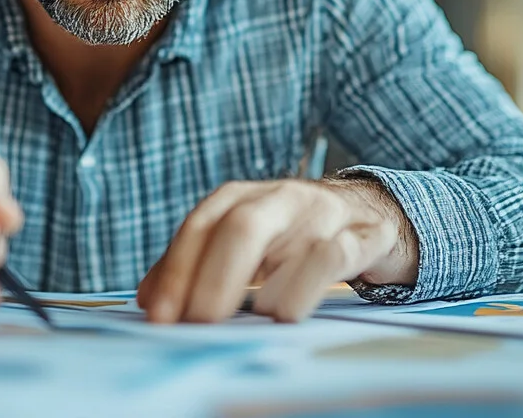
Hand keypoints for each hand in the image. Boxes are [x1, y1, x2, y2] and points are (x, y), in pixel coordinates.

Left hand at [136, 178, 416, 323]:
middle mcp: (282, 198)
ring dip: (267, 290)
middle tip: (197, 324)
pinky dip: (308, 289)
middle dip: (212, 278)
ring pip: (291, 240)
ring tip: (251, 320)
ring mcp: (326, 215)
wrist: (375, 214)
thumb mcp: (243, 244)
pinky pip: (337, 257)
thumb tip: (147, 299)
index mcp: (244, 198)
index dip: (176, 269)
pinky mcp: (366, 236)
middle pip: (241, 225)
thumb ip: (195, 265)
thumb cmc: (295, 236)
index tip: (159, 315)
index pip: (201, 224)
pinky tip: (288, 314)